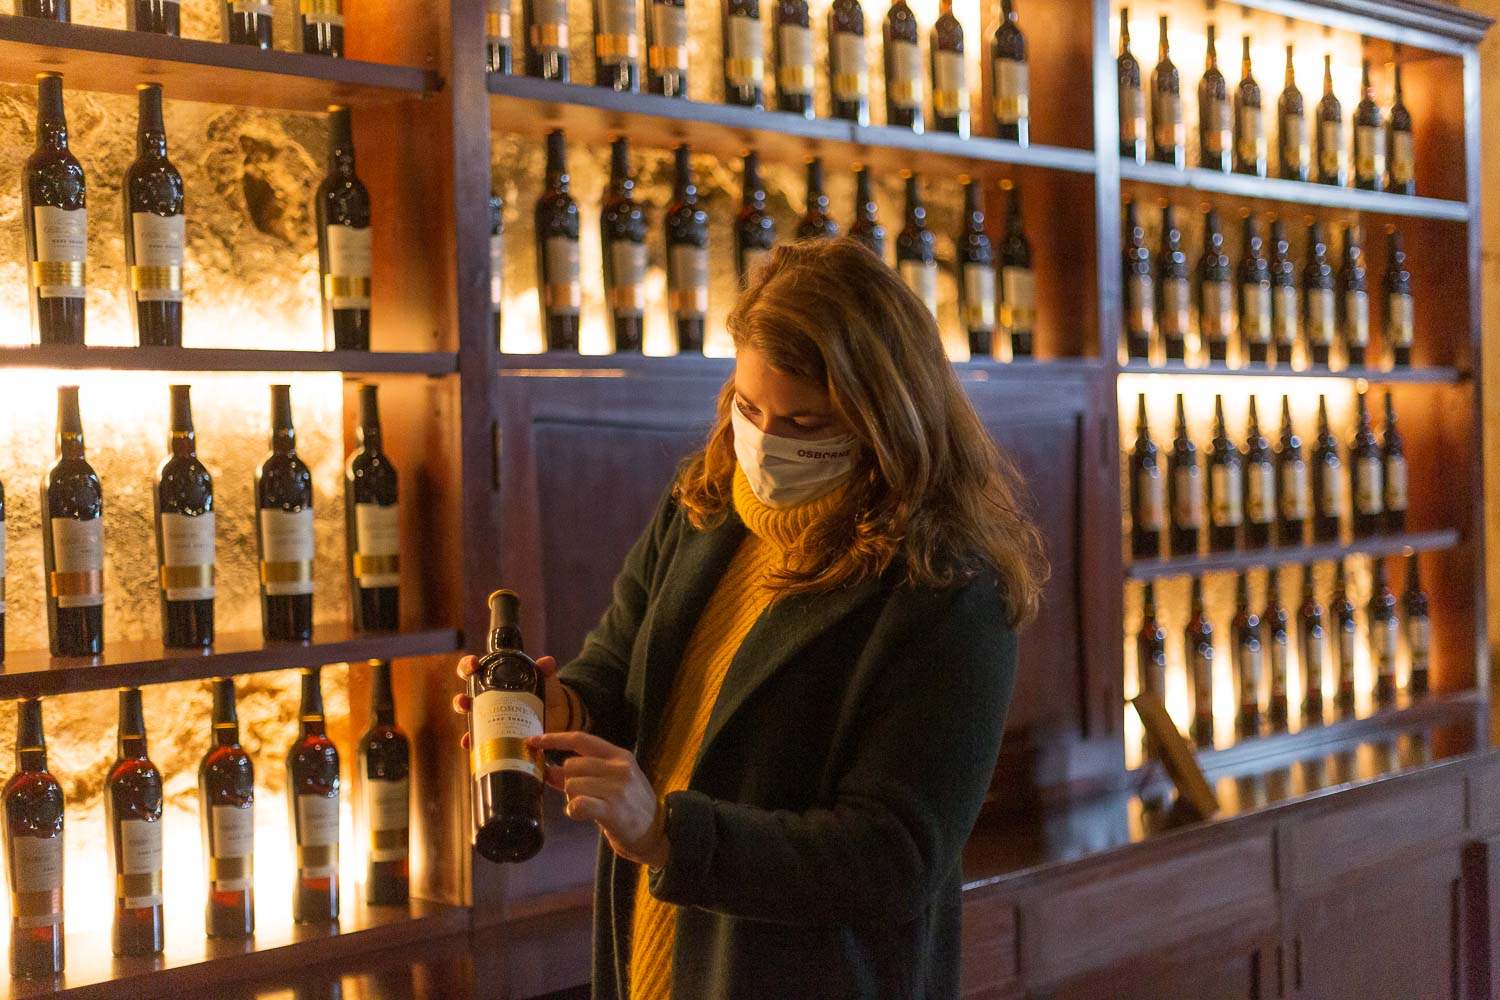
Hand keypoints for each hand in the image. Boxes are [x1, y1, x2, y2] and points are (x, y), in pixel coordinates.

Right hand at [451, 653, 572, 749]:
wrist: (558, 715)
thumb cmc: (545, 691)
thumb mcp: (544, 678)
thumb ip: (545, 669)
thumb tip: (548, 662)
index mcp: (494, 679)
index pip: (474, 669)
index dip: (468, 665)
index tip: (474, 664)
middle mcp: (487, 697)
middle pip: (465, 697)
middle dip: (460, 699)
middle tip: (464, 700)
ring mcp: (490, 716)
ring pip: (469, 718)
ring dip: (465, 725)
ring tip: (467, 725)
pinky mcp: (496, 733)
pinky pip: (480, 738)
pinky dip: (472, 741)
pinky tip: (470, 744)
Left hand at [531, 731, 667, 868]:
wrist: (658, 833)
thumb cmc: (632, 806)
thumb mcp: (613, 782)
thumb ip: (583, 774)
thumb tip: (548, 770)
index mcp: (619, 756)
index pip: (581, 739)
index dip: (554, 739)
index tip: (533, 740)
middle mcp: (619, 767)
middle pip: (571, 765)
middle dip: (568, 782)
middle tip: (582, 796)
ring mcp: (616, 788)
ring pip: (571, 785)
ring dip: (572, 798)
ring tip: (588, 807)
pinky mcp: (612, 810)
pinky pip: (577, 803)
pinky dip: (573, 809)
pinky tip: (581, 814)